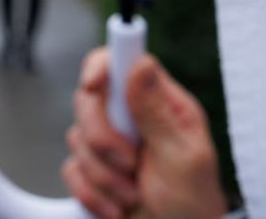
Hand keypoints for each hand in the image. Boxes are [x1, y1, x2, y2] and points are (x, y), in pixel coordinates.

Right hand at [63, 49, 227, 218]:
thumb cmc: (194, 208)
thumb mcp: (184, 159)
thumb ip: (158, 113)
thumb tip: (141, 63)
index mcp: (161, 105)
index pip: (122, 61)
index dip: (102, 66)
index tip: (94, 85)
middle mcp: (132, 118)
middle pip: (88, 99)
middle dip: (102, 137)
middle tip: (129, 162)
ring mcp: (110, 143)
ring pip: (77, 137)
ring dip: (103, 174)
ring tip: (132, 193)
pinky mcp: (94, 170)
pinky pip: (71, 169)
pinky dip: (92, 193)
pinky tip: (117, 207)